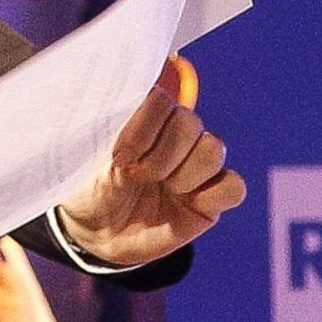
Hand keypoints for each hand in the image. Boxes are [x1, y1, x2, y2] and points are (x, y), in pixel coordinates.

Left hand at [54, 59, 246, 267]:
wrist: (94, 233)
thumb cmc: (87, 188)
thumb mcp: (87, 154)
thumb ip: (106, 123)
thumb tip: (117, 88)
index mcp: (146, 118)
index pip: (162, 100)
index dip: (144, 128)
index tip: (119, 157)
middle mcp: (175, 137)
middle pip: (190, 124)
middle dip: (161, 156)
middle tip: (138, 177)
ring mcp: (195, 167)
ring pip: (213, 149)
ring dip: (184, 174)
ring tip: (162, 190)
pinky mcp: (211, 200)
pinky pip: (234, 187)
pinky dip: (213, 195)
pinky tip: (189, 204)